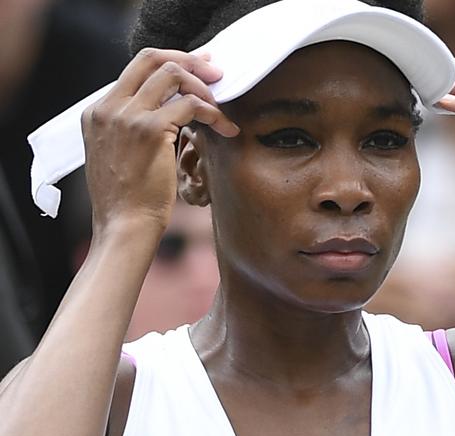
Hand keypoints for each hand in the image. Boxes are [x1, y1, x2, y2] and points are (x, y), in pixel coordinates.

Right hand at [81, 48, 239, 235]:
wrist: (124, 226)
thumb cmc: (129, 200)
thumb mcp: (119, 155)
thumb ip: (132, 128)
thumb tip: (167, 110)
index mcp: (97, 112)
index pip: (136, 70)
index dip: (170, 63)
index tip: (196, 68)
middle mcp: (108, 108)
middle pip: (151, 58)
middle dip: (189, 60)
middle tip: (214, 72)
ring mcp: (127, 116)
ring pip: (173, 75)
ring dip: (204, 87)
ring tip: (221, 108)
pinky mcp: (150, 130)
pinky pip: (191, 105)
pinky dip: (213, 113)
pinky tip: (226, 128)